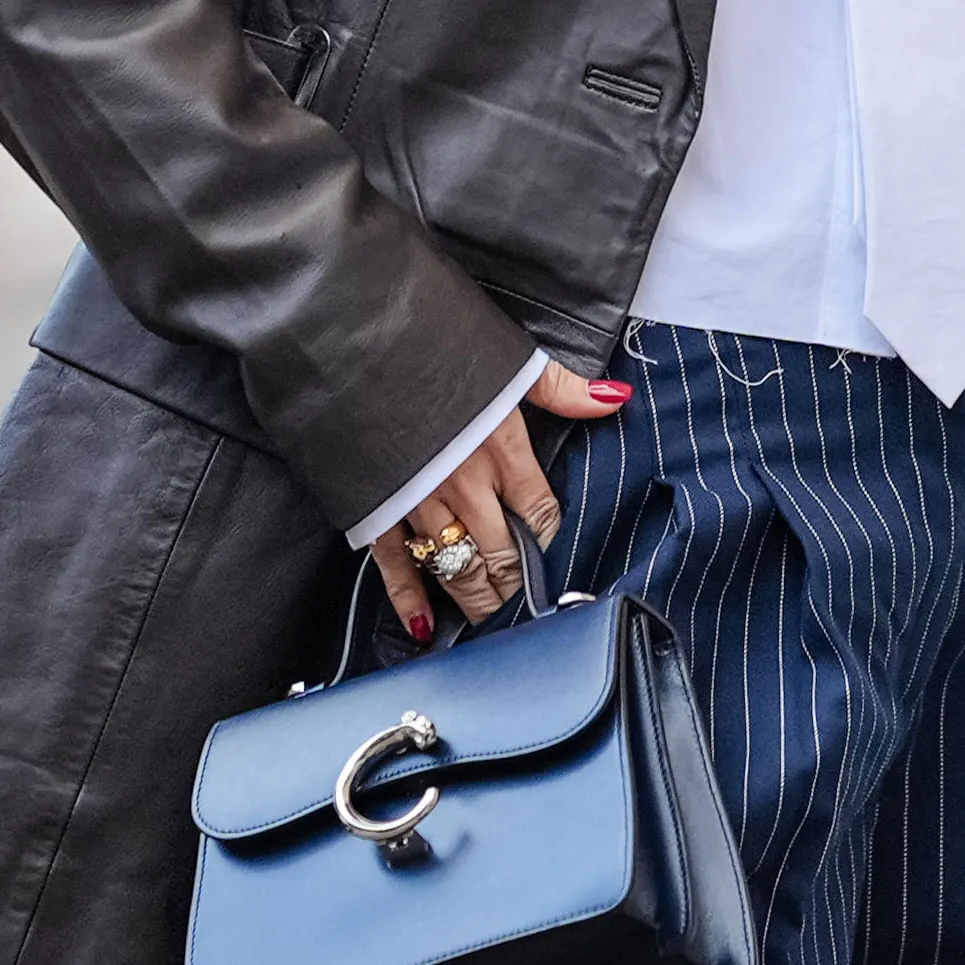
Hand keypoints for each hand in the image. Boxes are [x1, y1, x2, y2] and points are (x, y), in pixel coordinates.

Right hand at [375, 356, 631, 639]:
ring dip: (478, 600)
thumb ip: (561, 387)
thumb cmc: (431, 339)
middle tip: (530, 610)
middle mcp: (465, 483)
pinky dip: (409, 599)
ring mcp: (419, 501)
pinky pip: (396, 566)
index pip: (540, 514)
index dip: (551, 543)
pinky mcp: (376, 508)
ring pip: (457, 568)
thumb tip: (614, 398)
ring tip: (494, 624)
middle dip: (518, 585)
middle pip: (502, 553)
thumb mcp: (507, 355)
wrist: (351, 338)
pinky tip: (422, 626)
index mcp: (501, 447)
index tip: (559, 563)